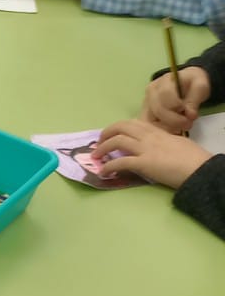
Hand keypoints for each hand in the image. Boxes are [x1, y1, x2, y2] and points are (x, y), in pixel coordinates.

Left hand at [92, 119, 211, 189]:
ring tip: (96, 157)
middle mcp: (149, 136)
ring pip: (117, 141)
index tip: (111, 134)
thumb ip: (163, 141)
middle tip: (99, 143)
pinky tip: (103, 172)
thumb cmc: (193, 157)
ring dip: (103, 148)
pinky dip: (108, 166)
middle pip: (121, 127)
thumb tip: (155, 148)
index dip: (119, 127)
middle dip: (106, 133)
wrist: (200, 168)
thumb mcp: (177, 142)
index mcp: (158, 131)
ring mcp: (145, 149)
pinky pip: (121, 162)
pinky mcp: (144, 164)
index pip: (134, 123)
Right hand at [141, 65, 210, 132]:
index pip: (165, 95)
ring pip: (151, 121)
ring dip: (167, 128)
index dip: (178, 107)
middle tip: (188, 125)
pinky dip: (161, 131)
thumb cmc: (192, 83)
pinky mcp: (146, 114)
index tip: (190, 114)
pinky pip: (149, 127)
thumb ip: (195, 99)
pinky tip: (172, 131)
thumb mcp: (200, 86)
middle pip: (158, 110)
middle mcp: (151, 92)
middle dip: (175, 121)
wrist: (186, 83)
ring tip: (180, 129)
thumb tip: (189, 115)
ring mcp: (146, 104)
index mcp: (164, 81)